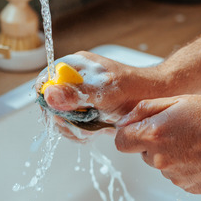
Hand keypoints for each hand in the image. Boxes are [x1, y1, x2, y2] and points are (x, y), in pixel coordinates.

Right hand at [37, 51, 158, 139]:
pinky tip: (95, 132)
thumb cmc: (136, 90)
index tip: (61, 114)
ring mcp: (79, 97)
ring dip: (74, 128)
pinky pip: (71, 126)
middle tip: (84, 125)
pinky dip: (81, 133)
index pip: (45, 81)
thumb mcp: (106, 92)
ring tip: (94, 128)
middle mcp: (73, 80)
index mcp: (75, 66)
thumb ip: (77, 94)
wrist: (156, 100)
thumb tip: (49, 94)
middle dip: (64, 119)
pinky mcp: (85, 111)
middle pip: (49, 104)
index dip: (48, 101)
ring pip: (59, 118)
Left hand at [115, 95, 200, 193]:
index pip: (121, 141)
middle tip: (182, 129)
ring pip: (163, 165)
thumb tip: (123, 122)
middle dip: (155, 143)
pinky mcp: (191, 188)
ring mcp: (176, 177)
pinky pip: (180, 176)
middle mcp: (161, 161)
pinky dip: (188, 167)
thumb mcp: (180, 100)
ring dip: (173, 155)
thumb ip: (145, 111)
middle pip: (144, 154)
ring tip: (199, 141)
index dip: (130, 133)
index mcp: (154, 135)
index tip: (142, 128)